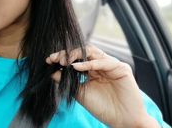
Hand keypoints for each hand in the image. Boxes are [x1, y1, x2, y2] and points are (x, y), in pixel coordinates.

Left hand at [45, 45, 159, 127]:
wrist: (122, 121)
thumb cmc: (103, 108)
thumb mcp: (80, 93)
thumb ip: (68, 81)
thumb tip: (52, 72)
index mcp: (92, 69)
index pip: (77, 57)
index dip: (63, 57)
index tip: (49, 60)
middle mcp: (101, 65)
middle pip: (83, 51)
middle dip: (68, 53)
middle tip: (55, 59)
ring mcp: (111, 65)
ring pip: (92, 52)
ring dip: (76, 55)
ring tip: (64, 62)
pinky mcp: (121, 68)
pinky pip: (103, 62)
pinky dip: (89, 63)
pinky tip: (76, 67)